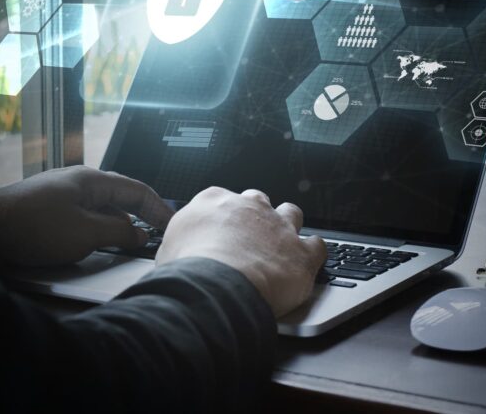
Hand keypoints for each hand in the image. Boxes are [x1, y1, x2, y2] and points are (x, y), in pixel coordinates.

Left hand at [0, 166, 173, 267]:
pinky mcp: (45, 214)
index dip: (158, 208)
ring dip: (114, 229)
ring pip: (99, 212)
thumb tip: (138, 233)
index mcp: (90, 180)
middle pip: (118, 199)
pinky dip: (94, 234)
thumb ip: (118, 231)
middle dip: (138, 218)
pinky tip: (94, 250)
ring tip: (127, 249)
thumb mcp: (85, 232)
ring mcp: (60, 198)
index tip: (172, 225)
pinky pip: (80, 221)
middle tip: (153, 239)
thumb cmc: (33, 227)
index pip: (137, 189)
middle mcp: (77, 184)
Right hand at [155, 187, 326, 317]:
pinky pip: (317, 245)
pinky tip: (305, 263)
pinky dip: (313, 253)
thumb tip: (177, 252)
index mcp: (213, 201)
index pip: (220, 200)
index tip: (220, 231)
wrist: (217, 285)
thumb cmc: (188, 269)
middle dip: (256, 216)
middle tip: (249, 239)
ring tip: (281, 246)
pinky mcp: (302, 252)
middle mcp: (249, 207)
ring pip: (291, 213)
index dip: (222, 218)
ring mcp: (278, 227)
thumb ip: (180, 242)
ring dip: (288, 227)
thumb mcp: (168, 248)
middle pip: (258, 201)